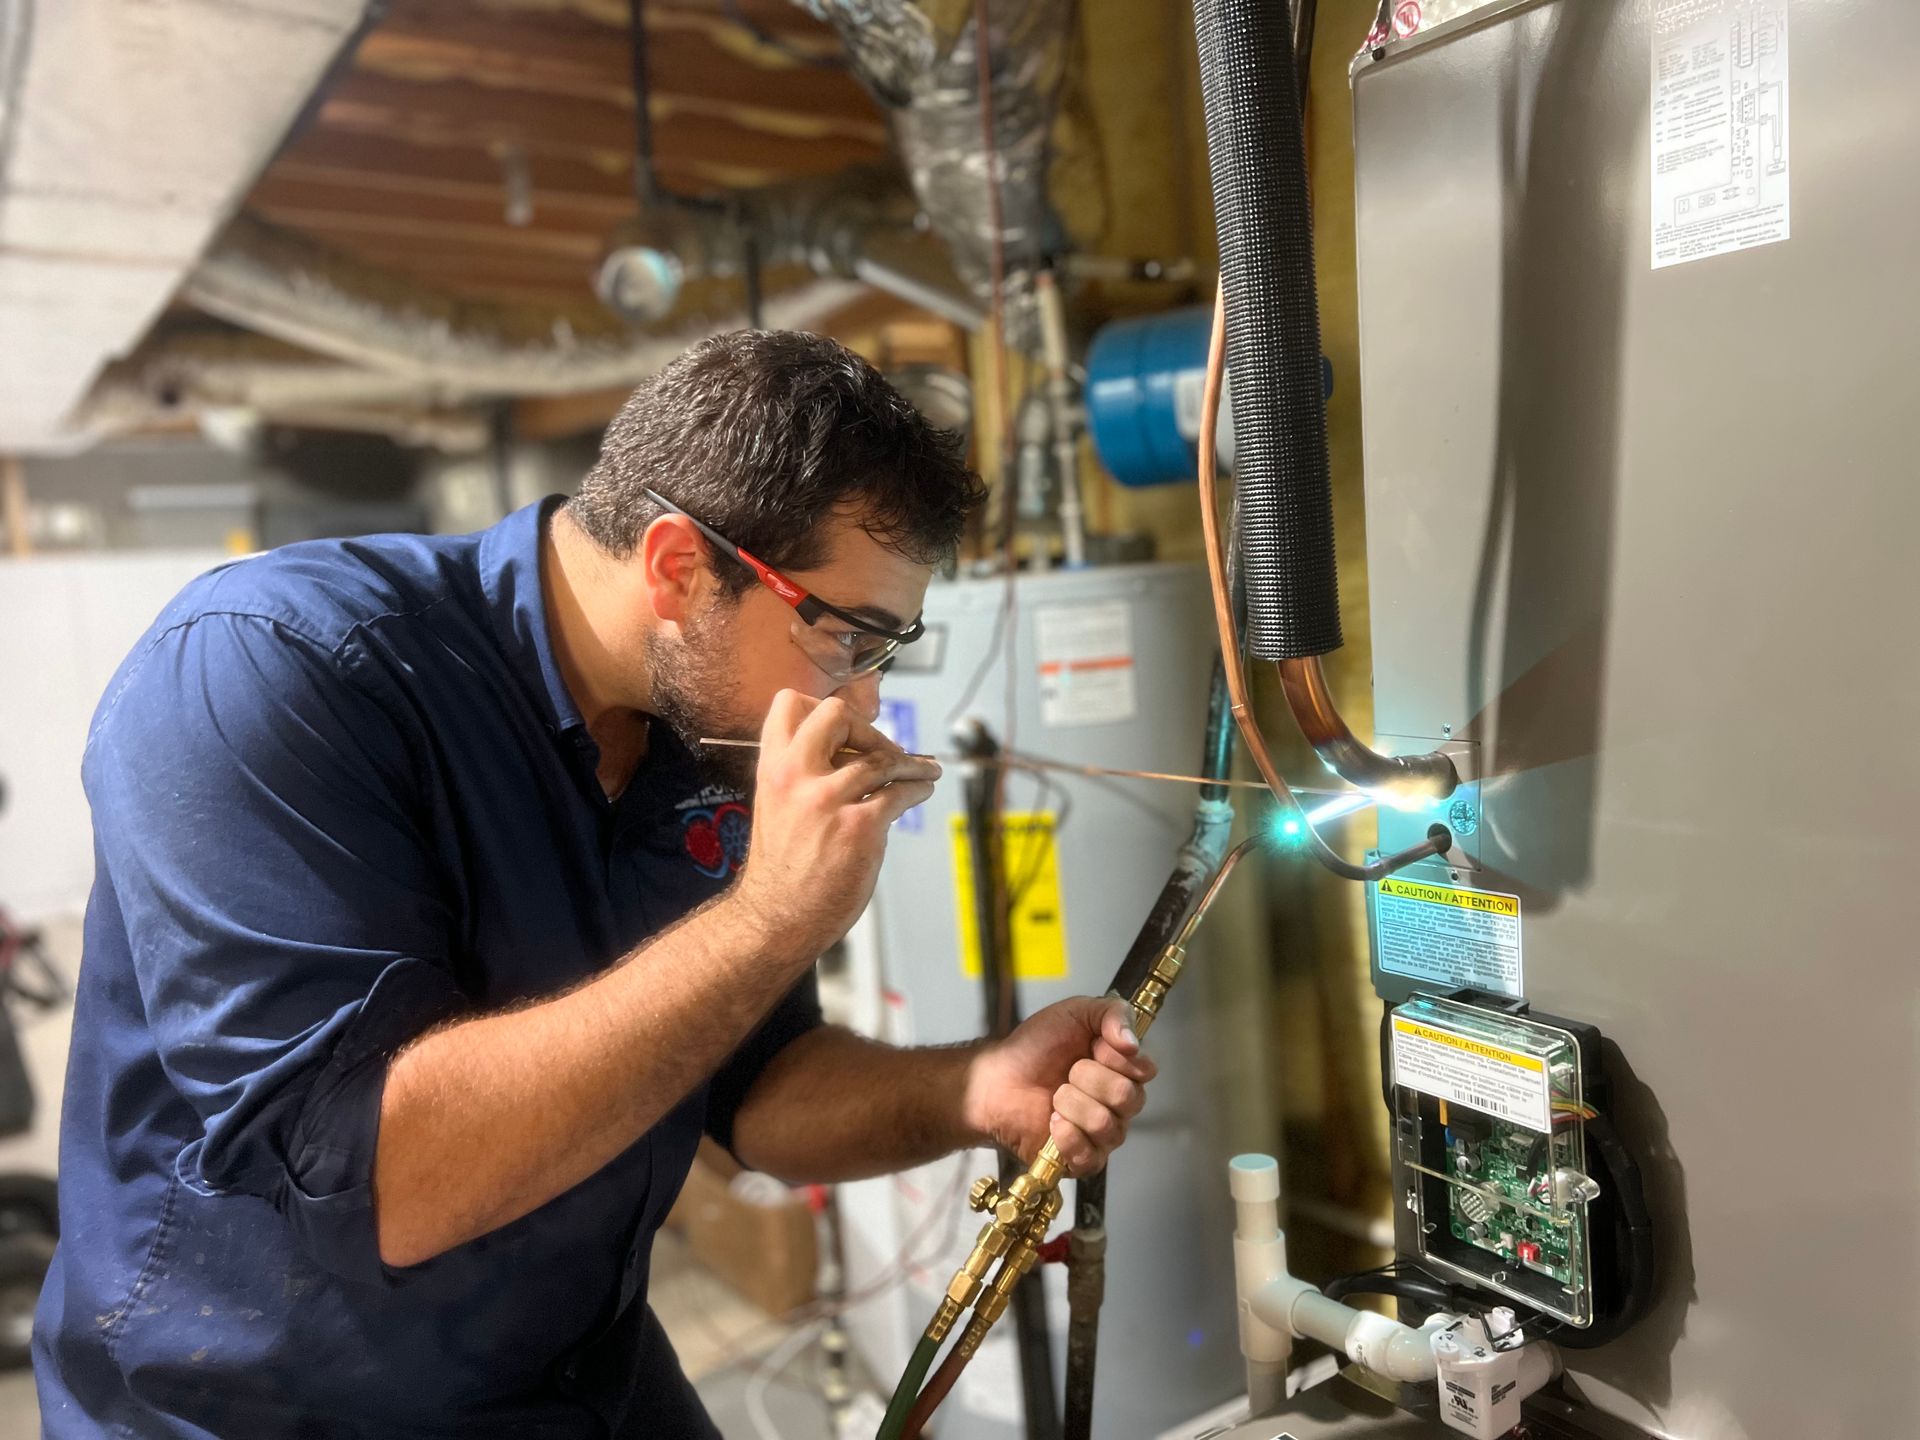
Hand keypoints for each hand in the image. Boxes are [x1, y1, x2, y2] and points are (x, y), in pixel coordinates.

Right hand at [728, 690, 940, 959]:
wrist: (777, 917)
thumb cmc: (782, 868)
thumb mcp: (776, 805)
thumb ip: (804, 774)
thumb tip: (851, 753)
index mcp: (773, 768)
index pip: (790, 704)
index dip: (822, 706)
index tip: (847, 726)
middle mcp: (796, 776)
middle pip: (837, 714)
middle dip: (868, 728)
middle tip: (885, 748)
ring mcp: (828, 800)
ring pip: (881, 757)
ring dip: (911, 763)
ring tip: (924, 770)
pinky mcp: (859, 827)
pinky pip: (899, 793)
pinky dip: (918, 788)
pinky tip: (922, 790)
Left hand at [962, 996, 1157, 1175]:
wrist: (998, 1077)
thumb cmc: (1036, 1046)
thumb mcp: (1076, 1012)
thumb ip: (1113, 1013)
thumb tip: (1132, 1043)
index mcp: (1124, 1070)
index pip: (1145, 1070)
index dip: (1116, 1058)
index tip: (1093, 1047)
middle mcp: (1120, 1104)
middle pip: (1128, 1097)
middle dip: (1089, 1078)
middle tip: (1068, 1072)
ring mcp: (1104, 1134)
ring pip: (1105, 1125)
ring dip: (1071, 1104)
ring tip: (1055, 1096)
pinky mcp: (1083, 1160)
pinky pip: (1090, 1157)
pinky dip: (1066, 1135)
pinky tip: (1052, 1121)